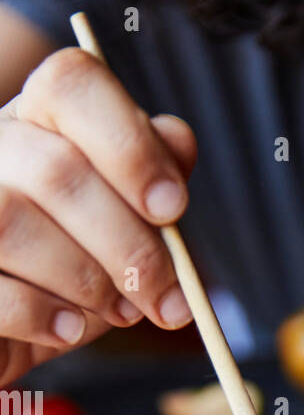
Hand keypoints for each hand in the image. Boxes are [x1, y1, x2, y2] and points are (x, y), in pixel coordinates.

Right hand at [0, 47, 196, 385]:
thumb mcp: (121, 223)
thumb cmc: (72, 269)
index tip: (173, 208)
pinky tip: (68, 329)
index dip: (129, 145)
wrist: (14, 328)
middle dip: (130, 246)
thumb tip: (177, 141)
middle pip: (57, 171)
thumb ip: (149, 181)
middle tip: (167, 299)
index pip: (72, 85)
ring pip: (14, 223)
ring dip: (87, 281)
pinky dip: (43, 315)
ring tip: (121, 312)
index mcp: (37, 119)